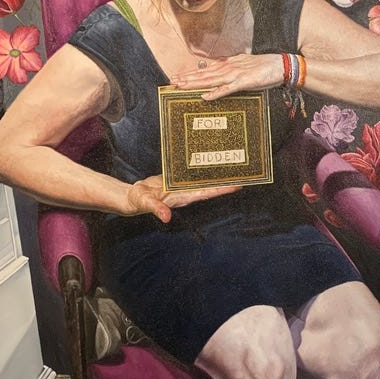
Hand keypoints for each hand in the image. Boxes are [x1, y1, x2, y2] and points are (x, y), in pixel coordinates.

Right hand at [125, 174, 239, 222]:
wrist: (134, 197)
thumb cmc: (139, 201)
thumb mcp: (146, 203)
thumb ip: (156, 209)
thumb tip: (166, 217)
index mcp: (183, 197)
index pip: (207, 193)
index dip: (223, 190)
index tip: (238, 185)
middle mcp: (187, 192)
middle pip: (211, 186)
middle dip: (226, 181)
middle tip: (245, 173)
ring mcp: (183, 186)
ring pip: (204, 179)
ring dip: (217, 174)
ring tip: (233, 165)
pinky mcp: (178, 179)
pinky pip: (194, 173)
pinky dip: (203, 168)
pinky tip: (210, 161)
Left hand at [172, 53, 282, 99]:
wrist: (280, 65)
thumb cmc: (264, 67)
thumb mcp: (244, 65)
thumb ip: (231, 67)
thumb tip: (220, 68)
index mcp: (228, 65)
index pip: (206, 70)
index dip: (191, 73)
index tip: (178, 76)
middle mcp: (229, 68)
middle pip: (204, 74)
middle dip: (187, 78)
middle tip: (172, 81)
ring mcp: (235, 75)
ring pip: (211, 80)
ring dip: (195, 83)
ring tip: (181, 86)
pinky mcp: (243, 82)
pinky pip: (227, 89)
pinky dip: (216, 93)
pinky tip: (205, 97)